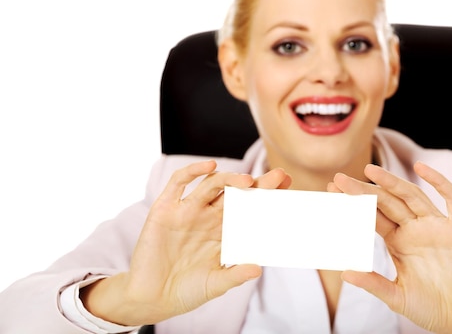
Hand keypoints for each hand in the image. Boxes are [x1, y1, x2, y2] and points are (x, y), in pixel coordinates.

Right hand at [82, 161, 290, 325]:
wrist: (151, 298)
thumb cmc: (186, 291)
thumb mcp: (215, 284)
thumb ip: (235, 275)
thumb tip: (258, 268)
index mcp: (224, 232)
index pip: (249, 209)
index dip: (267, 199)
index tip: (288, 191)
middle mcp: (208, 217)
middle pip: (236, 193)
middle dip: (258, 184)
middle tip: (279, 176)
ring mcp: (187, 211)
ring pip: (212, 184)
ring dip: (231, 178)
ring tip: (248, 181)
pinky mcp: (165, 209)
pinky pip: (178, 183)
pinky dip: (193, 171)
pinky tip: (210, 167)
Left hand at [330, 162, 451, 333]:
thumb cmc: (432, 309)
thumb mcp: (397, 297)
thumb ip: (374, 284)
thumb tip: (344, 273)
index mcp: (399, 241)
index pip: (372, 216)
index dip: (353, 204)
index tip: (330, 192)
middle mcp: (416, 229)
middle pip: (387, 202)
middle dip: (364, 190)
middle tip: (339, 179)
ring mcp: (438, 226)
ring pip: (413, 196)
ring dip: (393, 182)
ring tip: (370, 171)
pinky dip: (439, 181)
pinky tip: (421, 167)